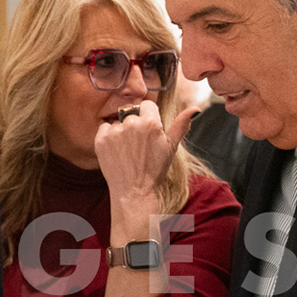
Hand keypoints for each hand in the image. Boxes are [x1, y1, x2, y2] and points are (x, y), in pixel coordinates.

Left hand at [94, 103, 200, 239]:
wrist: (134, 191)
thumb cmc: (155, 170)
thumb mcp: (171, 147)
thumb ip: (181, 124)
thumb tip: (195, 109)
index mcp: (150, 122)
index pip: (147, 105)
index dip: (149, 117)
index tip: (148, 131)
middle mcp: (131, 123)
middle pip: (132, 113)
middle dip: (135, 125)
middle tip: (138, 145)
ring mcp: (114, 132)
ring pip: (118, 122)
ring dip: (121, 131)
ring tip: (128, 150)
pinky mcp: (101, 140)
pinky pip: (104, 128)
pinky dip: (108, 137)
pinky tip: (117, 151)